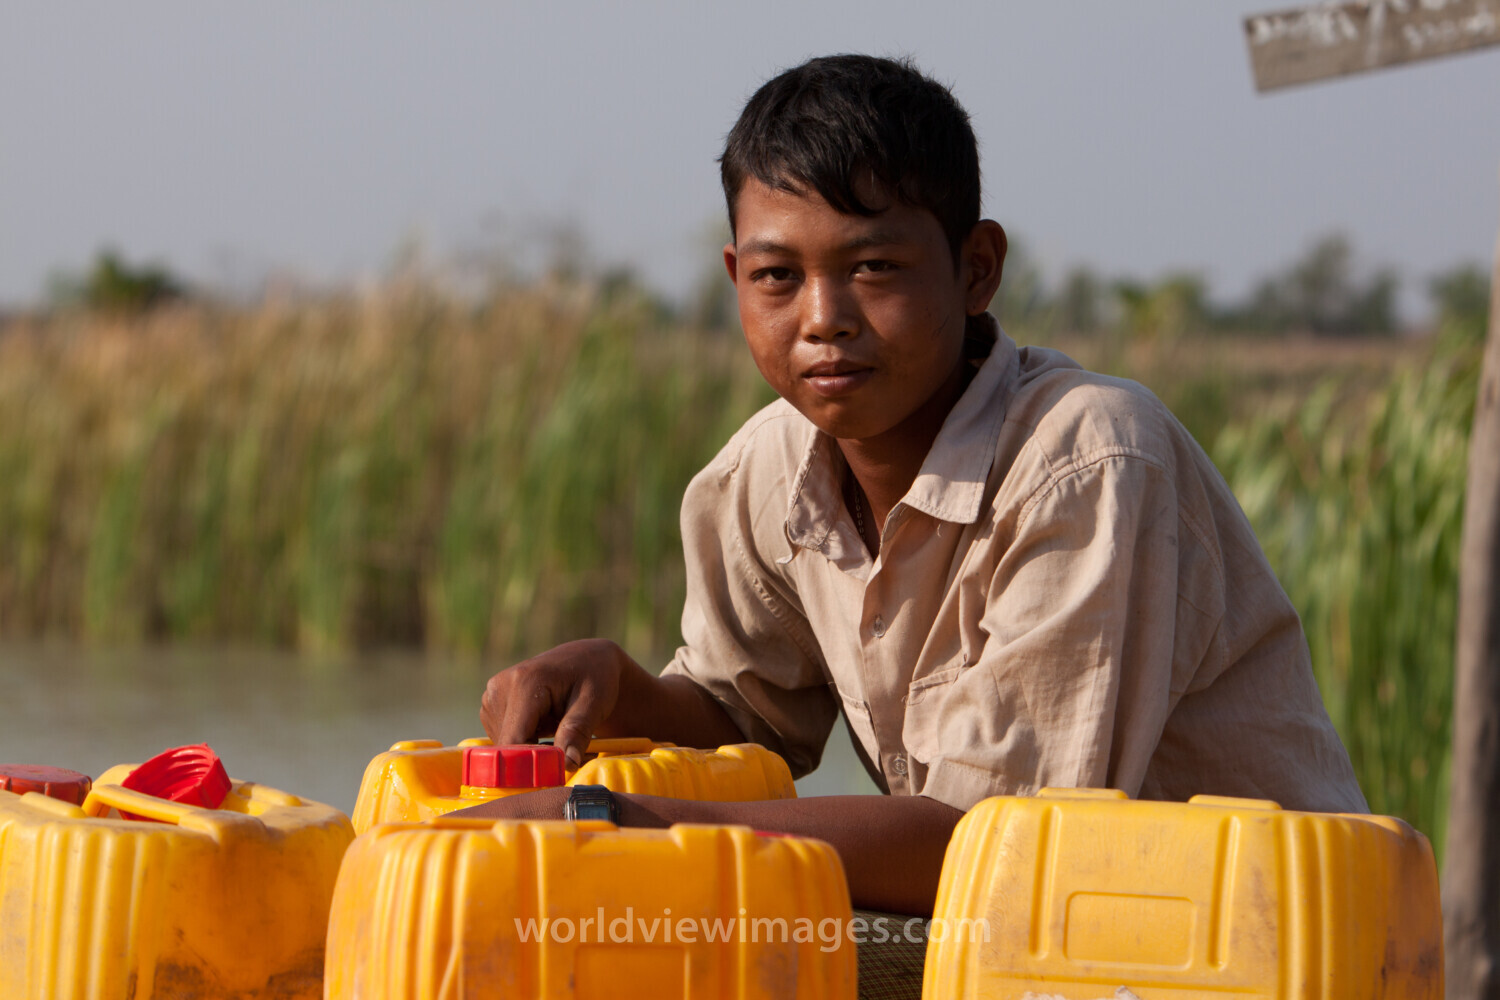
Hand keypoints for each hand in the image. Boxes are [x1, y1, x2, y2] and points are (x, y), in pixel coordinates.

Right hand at [480, 639, 627, 766]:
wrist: (587, 659)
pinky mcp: (491, 704)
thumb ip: (577, 732)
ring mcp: (492, 695)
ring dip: (529, 749)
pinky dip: (524, 741)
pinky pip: (503, 738)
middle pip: (507, 746)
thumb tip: (567, 765)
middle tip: (565, 750)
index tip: (551, 778)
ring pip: (504, 746)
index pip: (513, 740)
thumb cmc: (596, 678)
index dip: (528, 766)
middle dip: (533, 758)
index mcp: (525, 682)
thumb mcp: (594, 703)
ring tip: (556, 729)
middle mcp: (501, 686)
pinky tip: (544, 725)